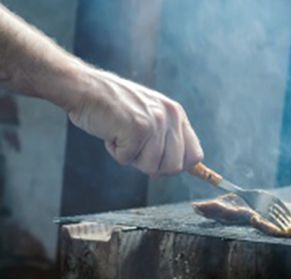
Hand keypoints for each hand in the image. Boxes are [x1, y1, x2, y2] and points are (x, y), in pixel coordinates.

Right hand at [65, 67, 202, 175]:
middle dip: (153, 166)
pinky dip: (116, 152)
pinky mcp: (137, 129)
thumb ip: (167, 138)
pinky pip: (128, 160)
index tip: (162, 165)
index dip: (179, 166)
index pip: (195, 156)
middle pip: (175, 167)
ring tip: (122, 134)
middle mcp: (170, 117)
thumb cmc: (113, 107)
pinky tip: (111, 132)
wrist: (83, 88)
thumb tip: (180, 168)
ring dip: (132, 157)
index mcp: (177, 114)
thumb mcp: (150, 116)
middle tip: (135, 147)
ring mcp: (155, 122)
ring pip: (151, 167)